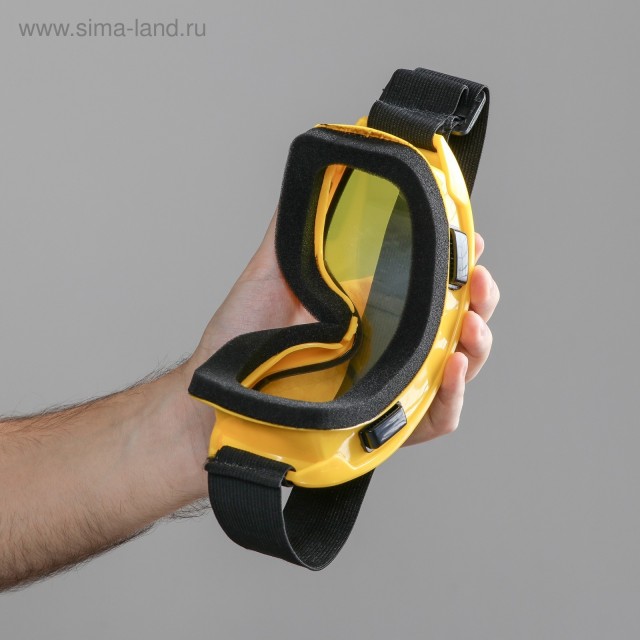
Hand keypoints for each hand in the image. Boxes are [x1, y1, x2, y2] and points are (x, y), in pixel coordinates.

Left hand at [179, 211, 498, 461]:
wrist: (218, 398)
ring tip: (471, 326)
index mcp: (370, 308)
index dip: (457, 262)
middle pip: (456, 322)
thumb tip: (311, 179)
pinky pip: (434, 417)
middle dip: (479, 299)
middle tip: (478, 280)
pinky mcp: (385, 425)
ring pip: (457, 367)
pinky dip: (452, 397)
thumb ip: (293, 232)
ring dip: (476, 344)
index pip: (430, 283)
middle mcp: (387, 345)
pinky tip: (451, 369)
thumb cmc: (239, 342)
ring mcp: (390, 385)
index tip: (469, 239)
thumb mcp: (269, 275)